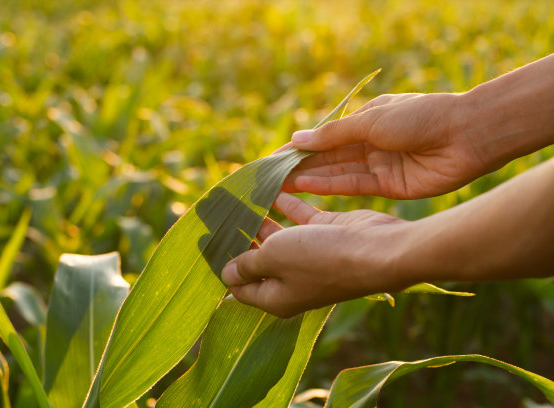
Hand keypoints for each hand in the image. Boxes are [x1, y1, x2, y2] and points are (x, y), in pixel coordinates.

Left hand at [221, 192, 414, 317]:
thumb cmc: (320, 258)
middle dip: (240, 236)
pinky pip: (299, 219)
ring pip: (278, 236)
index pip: (240, 287)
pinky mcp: (326, 234)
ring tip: (239, 196)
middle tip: (221, 212)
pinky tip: (269, 187)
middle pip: (257, 259)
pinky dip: (285, 205)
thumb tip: (226, 275)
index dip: (223, 266)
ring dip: (261, 217)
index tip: (208, 241)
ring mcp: (310, 257)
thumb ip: (248, 264)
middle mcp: (292, 280)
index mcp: (276, 297)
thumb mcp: (273, 258)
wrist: (378, 250)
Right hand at [281, 92, 485, 198]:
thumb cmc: (419, 117)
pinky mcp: (388, 187)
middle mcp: (371, 143)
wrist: (466, 136)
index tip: (275, 157)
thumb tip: (298, 140)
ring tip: (280, 184)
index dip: (301, 147)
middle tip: (271, 177)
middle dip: (301, 166)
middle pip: (329, 157)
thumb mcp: (370, 120)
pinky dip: (329, 186)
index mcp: (368, 120)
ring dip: (309, 178)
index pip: (326, 136)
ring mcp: (379, 165)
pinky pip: (353, 185)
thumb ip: (333, 135)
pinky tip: (305, 186)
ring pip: (337, 172)